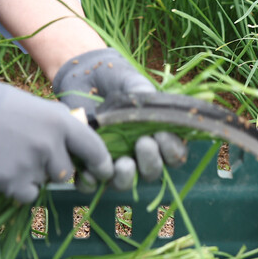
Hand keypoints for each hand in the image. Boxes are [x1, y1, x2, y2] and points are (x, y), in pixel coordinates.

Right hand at [0, 67, 112, 202]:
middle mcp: (51, 144)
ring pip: (45, 183)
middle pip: (67, 172)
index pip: (94, 149)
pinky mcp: (12, 182)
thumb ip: (58, 124)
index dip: (101, 164)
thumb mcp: (36, 105)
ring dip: (33, 176)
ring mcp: (32, 164)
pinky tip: (3, 169)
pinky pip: (28, 195)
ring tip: (11, 156)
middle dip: (54, 169)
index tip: (103, 172)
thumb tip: (75, 139)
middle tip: (32, 156)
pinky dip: (18, 188)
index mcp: (60, 121)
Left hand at [52, 47, 186, 190]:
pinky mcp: (87, 164)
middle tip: (144, 143)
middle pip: (151, 172)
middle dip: (151, 162)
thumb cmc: (116, 80)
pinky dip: (90, 182)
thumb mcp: (133, 84)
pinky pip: (90, 183)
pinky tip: (89, 172)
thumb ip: (147, 97)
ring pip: (123, 183)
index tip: (162, 134)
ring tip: (123, 162)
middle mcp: (137, 155)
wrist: (83, 75)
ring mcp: (112, 162)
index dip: (172, 150)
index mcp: (157, 137)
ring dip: (126, 177)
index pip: (174, 155)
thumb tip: (155, 111)